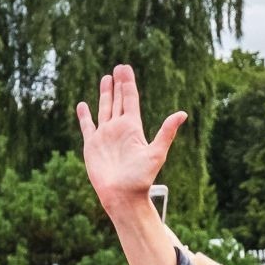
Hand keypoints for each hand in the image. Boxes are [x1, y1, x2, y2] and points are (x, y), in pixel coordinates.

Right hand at [75, 64, 185, 211]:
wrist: (123, 196)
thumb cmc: (141, 178)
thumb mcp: (156, 153)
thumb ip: (167, 133)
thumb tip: (182, 114)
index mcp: (133, 128)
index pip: (130, 99)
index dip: (128, 84)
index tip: (125, 68)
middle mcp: (119, 129)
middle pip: (118, 101)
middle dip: (118, 84)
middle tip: (119, 67)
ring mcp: (105, 136)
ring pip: (104, 109)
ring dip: (105, 94)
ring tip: (106, 78)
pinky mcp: (92, 145)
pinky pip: (87, 126)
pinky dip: (84, 116)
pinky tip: (83, 105)